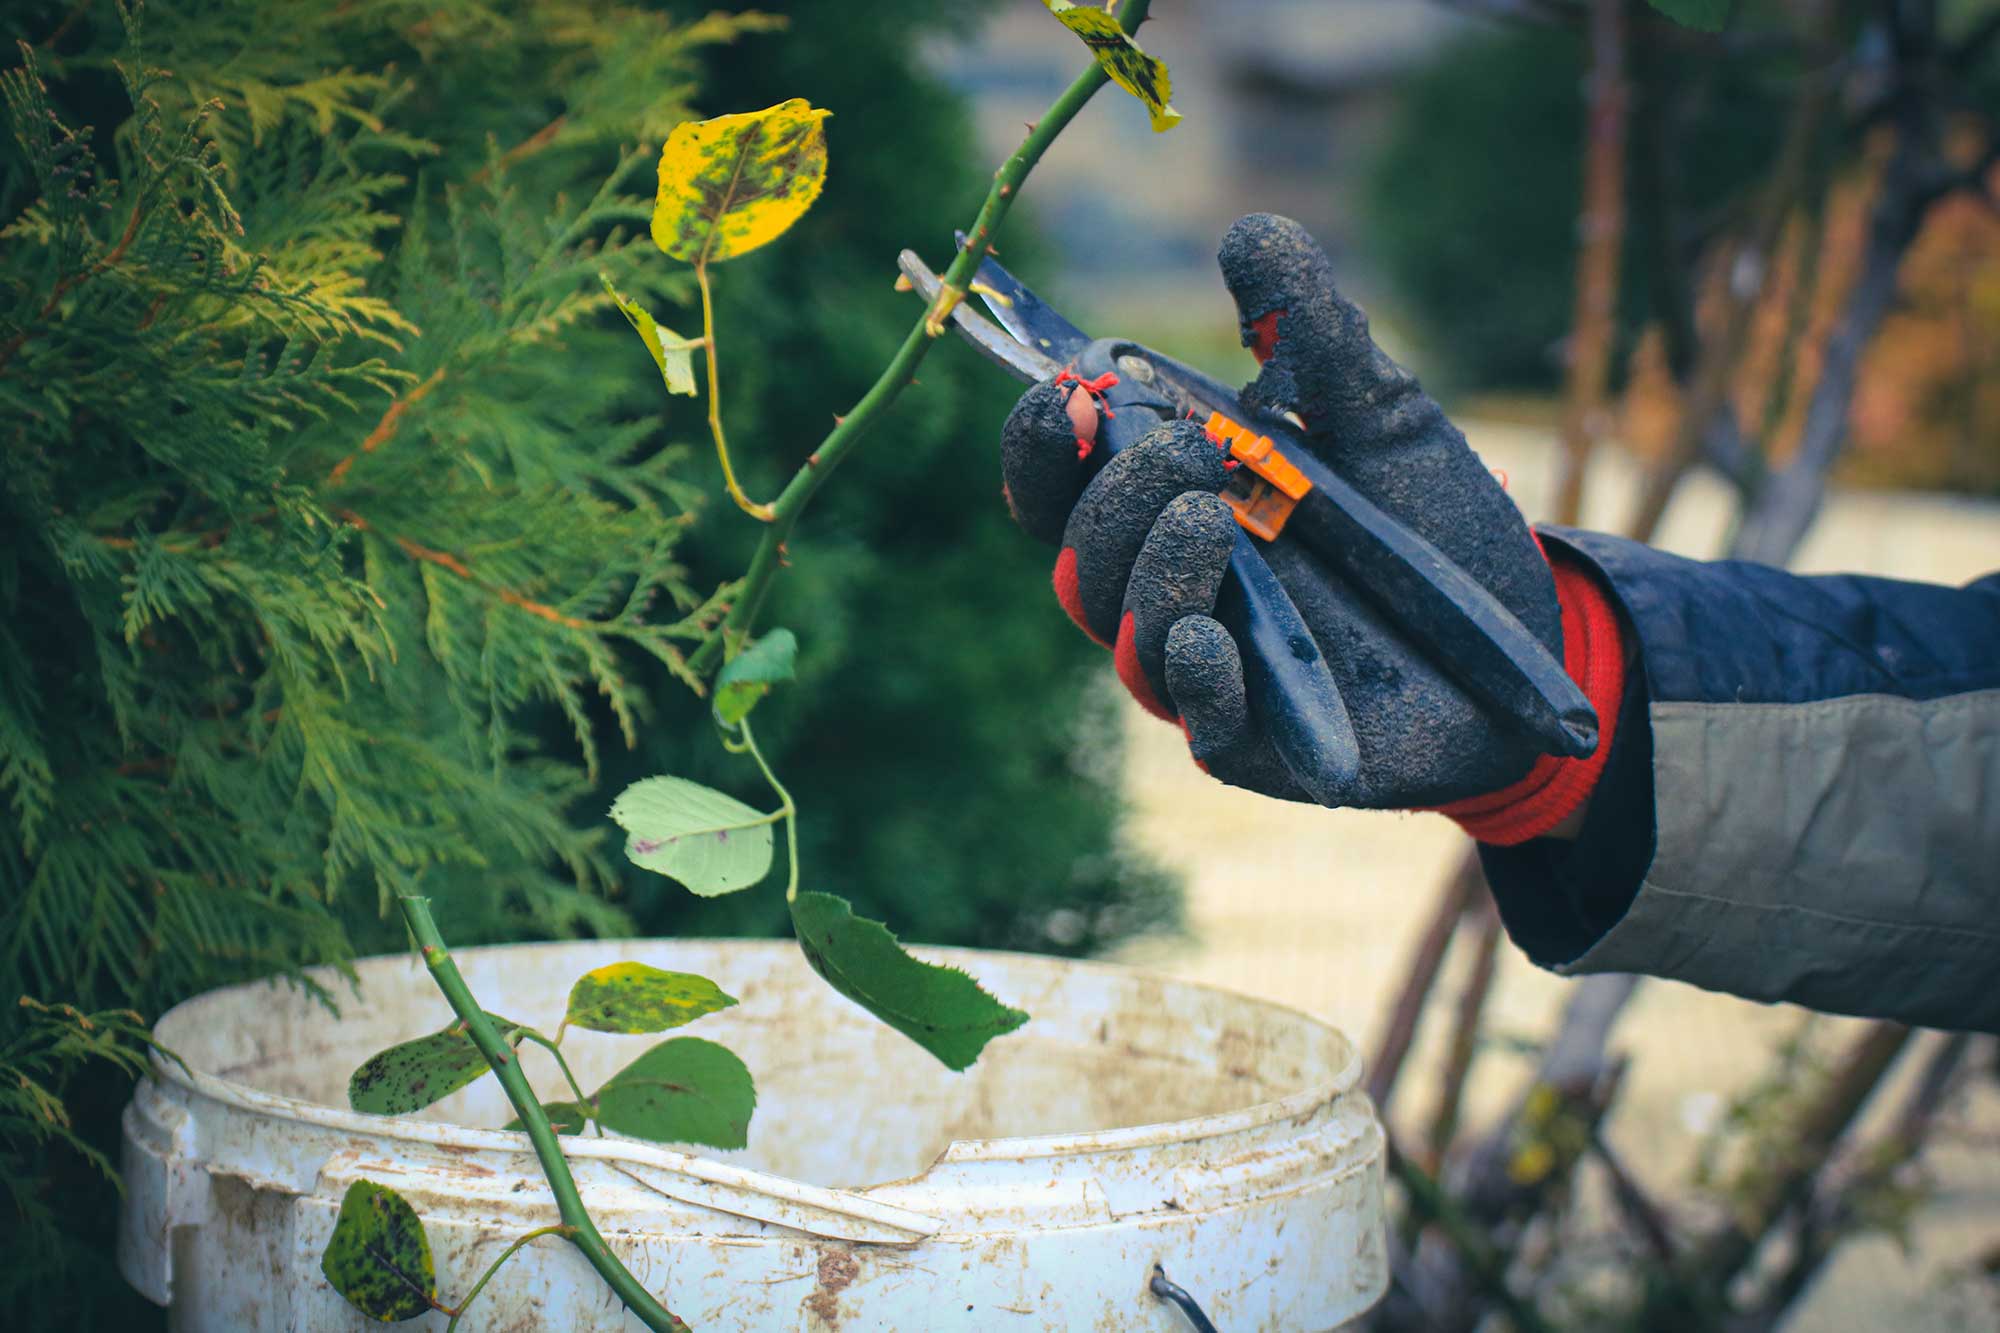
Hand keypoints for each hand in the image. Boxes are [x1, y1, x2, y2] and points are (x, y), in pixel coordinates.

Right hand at [999, 214, 1566, 809]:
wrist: (1525, 636)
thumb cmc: (1428, 521)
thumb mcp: (1377, 410)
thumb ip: (1310, 330)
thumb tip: (1248, 230)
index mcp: (1169, 504)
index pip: (1063, 481)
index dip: (1042, 442)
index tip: (1064, 395)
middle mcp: (1169, 586)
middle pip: (1077, 553)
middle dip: (1112, 498)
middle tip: (1187, 453)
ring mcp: (1208, 668)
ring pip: (1122, 632)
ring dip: (1146, 575)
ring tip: (1210, 522)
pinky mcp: (1259, 740)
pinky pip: (1197, 720)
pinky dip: (1191, 675)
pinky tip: (1208, 636)